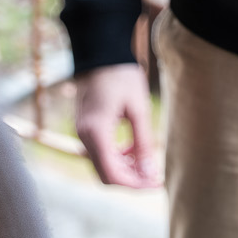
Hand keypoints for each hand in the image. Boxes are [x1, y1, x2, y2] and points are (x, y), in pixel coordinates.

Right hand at [75, 63, 160, 187]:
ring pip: (101, 166)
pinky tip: (132, 150)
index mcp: (96, 131)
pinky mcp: (84, 129)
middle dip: (131, 181)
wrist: (100, 53)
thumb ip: (143, 143)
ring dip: (124, 170)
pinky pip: (98, 154)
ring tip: (147, 162)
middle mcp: (84, 136)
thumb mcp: (138, 108)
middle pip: (105, 176)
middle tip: (155, 177)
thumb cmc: (121, 76)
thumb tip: (149, 173)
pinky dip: (116, 158)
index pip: (113, 174)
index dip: (135, 184)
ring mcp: (81, 133)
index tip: (156, 183)